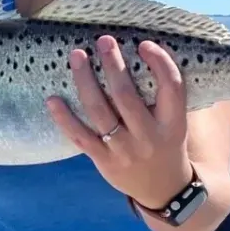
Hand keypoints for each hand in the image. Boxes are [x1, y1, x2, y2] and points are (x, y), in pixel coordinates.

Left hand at [46, 36, 192, 208]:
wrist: (164, 190)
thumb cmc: (167, 144)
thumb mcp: (177, 122)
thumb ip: (165, 96)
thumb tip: (147, 50)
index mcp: (173, 123)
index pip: (171, 87)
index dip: (159, 62)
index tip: (144, 44)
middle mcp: (149, 136)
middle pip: (126, 96)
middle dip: (113, 64)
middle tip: (103, 40)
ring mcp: (124, 150)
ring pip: (100, 111)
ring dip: (86, 81)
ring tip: (77, 56)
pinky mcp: (104, 161)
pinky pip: (80, 136)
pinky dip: (64, 118)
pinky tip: (52, 99)